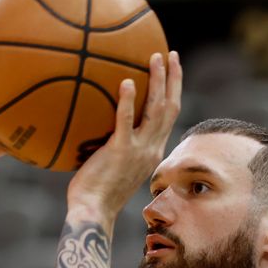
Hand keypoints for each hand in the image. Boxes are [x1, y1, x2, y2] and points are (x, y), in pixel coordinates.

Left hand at [67, 51, 181, 226]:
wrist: (93, 212)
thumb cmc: (96, 192)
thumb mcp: (113, 166)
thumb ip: (115, 145)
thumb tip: (100, 125)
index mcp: (153, 151)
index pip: (169, 117)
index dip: (173, 92)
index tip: (172, 71)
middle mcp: (152, 148)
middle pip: (170, 107)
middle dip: (173, 79)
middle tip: (171, 55)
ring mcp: (139, 150)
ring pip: (156, 109)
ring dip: (158, 81)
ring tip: (154, 57)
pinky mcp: (121, 151)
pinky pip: (125, 121)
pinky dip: (127, 100)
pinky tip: (125, 80)